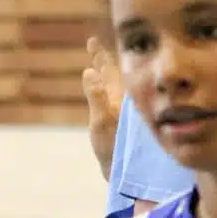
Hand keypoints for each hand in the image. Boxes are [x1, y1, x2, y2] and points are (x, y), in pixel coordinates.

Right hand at [80, 37, 122, 169]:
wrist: (128, 177)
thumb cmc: (115, 150)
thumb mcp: (103, 124)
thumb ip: (97, 98)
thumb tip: (89, 71)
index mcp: (122, 97)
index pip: (111, 70)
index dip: (100, 55)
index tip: (92, 40)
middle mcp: (122, 103)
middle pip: (112, 76)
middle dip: (102, 61)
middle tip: (93, 45)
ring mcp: (120, 115)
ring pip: (113, 90)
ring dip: (105, 77)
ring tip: (98, 66)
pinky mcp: (118, 127)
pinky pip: (111, 105)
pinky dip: (104, 96)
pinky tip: (103, 97)